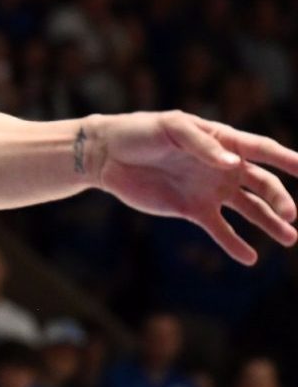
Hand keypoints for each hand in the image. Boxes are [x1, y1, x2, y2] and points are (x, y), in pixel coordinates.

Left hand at [91, 111, 297, 263]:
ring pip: (249, 209)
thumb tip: (233, 163)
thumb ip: (202, 145)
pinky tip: (249, 258)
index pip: (262, 149)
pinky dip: (234, 243)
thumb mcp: (170, 129)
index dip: (287, 159)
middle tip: (290, 216)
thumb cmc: (139, 131)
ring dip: (269, 223)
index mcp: (221, 141)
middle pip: (261, 184)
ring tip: (289, 238)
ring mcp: (210, 189)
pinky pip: (220, 229)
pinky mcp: (192, 209)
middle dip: (279, 199)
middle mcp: (223, 167)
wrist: (107, 154)